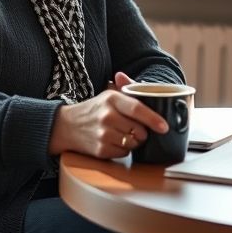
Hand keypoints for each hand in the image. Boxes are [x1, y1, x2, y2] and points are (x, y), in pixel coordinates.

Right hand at [48, 79, 168, 158]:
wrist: (67, 125)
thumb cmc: (94, 109)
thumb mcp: (109, 94)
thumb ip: (126, 87)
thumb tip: (134, 79)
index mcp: (112, 99)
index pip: (137, 109)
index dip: (153, 119)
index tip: (164, 126)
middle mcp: (107, 116)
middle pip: (140, 130)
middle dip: (143, 131)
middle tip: (135, 127)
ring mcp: (103, 135)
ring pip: (134, 143)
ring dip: (134, 141)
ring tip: (123, 133)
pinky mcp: (101, 150)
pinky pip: (124, 153)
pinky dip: (124, 149)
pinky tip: (115, 141)